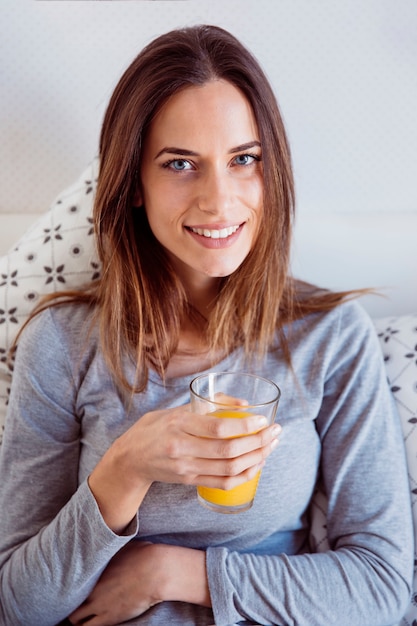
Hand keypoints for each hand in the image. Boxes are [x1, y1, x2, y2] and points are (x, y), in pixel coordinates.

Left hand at [67, 541, 209, 625]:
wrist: (157, 572)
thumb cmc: (144, 555)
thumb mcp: (122, 547)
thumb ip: (109, 551)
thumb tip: (108, 544)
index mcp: (93, 570)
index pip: (70, 581)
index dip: (71, 586)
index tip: (74, 588)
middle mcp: (91, 588)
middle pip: (69, 602)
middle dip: (71, 605)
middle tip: (78, 605)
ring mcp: (99, 605)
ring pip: (76, 620)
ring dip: (79, 619)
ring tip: (84, 617)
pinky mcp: (110, 618)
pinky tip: (95, 622)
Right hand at [89, 403, 279, 531]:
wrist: (130, 458)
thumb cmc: (156, 427)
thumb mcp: (178, 408)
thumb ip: (210, 403)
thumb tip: (244, 404)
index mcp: (179, 425)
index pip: (218, 428)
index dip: (245, 426)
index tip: (263, 420)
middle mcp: (182, 449)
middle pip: (228, 451)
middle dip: (258, 442)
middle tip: (275, 432)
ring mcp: (185, 468)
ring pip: (229, 469)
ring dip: (256, 459)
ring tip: (271, 446)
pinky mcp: (189, 481)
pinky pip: (223, 483)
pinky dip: (245, 476)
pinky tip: (257, 465)